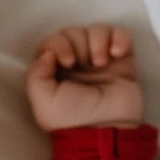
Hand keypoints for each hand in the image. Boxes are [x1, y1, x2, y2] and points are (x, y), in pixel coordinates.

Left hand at [24, 24, 143, 131]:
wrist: (105, 129)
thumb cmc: (72, 119)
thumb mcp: (43, 101)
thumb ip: (36, 75)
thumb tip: (47, 52)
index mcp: (55, 70)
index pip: (53, 41)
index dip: (59, 44)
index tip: (68, 62)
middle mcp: (77, 63)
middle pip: (74, 31)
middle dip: (79, 43)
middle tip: (85, 64)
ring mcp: (100, 61)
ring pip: (97, 30)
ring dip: (99, 40)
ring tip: (101, 63)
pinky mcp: (123, 61)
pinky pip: (121, 34)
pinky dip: (119, 37)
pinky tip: (117, 54)